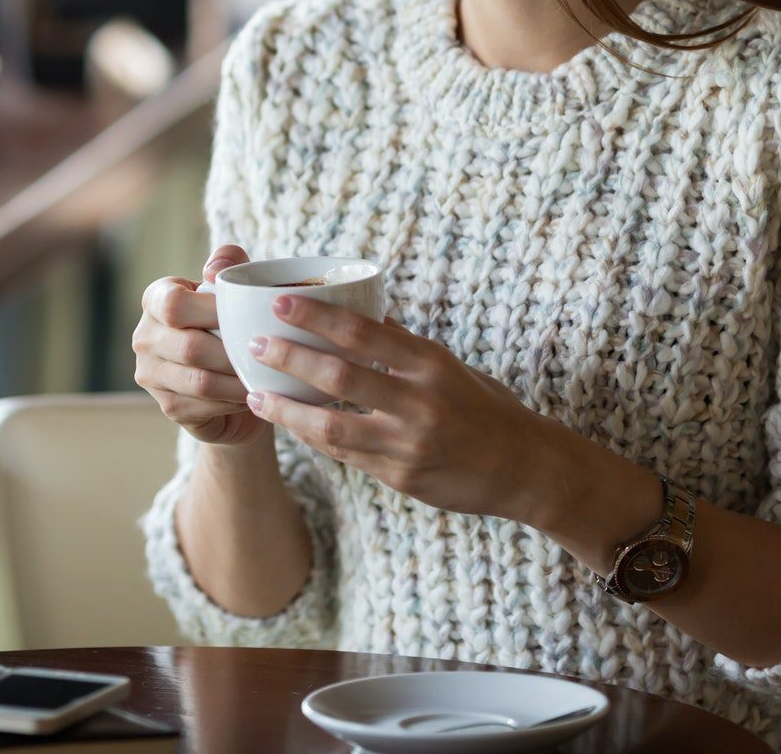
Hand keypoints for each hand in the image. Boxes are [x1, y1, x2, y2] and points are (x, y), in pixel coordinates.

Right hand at [133, 245, 266, 446]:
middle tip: (265, 353)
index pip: (174, 304)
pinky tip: (252, 392)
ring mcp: (150, 375)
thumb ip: (230, 262)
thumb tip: (214, 269)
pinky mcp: (167, 406)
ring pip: (200, 382)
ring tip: (263, 374)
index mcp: (156, 299)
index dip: (213, 312)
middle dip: (233, 353)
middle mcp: (144, 337)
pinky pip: (205, 406)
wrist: (228, 374)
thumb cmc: (232, 322)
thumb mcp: (234, 287)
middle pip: (190, 348)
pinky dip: (234, 401)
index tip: (244, 317)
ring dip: (238, 380)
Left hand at [244, 294, 557, 519]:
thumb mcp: (450, 367)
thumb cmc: (485, 408)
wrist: (526, 470)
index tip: (279, 302)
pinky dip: (314, 437)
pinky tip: (290, 424)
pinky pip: (345, 455)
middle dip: (289, 358)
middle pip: (338, 376)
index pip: (362, 332)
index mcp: (429, 363)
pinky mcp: (400, 477)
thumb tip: (361, 314)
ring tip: (255, 394)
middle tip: (253, 344)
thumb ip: (404, 347)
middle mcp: (418, 401)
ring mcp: (408, 444)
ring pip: (330, 425)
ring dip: (286, 410)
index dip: (316, 316)